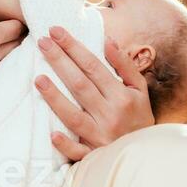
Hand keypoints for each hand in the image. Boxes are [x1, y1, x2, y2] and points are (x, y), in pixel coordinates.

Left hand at [35, 27, 154, 160]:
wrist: (149, 155)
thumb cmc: (139, 116)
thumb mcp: (139, 89)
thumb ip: (124, 65)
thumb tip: (107, 40)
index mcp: (121, 96)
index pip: (93, 66)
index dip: (74, 47)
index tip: (56, 31)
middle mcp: (110, 114)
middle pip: (80, 85)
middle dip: (60, 61)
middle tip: (42, 41)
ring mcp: (101, 136)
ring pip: (74, 116)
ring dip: (55, 98)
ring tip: (38, 78)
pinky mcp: (94, 155)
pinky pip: (78, 151)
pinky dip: (66, 144)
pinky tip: (52, 134)